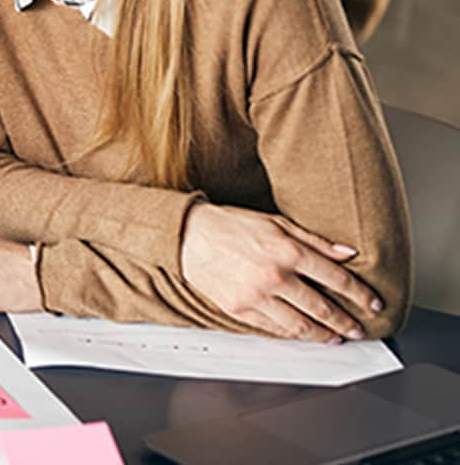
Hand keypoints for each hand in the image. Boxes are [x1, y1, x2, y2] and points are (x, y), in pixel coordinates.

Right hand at [180, 203, 381, 342]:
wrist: (187, 235)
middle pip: (323, 308)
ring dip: (324, 335)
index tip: (372, 304)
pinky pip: (274, 329)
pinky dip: (293, 335)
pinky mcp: (240, 309)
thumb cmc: (230, 225)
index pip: (337, 279)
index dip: (361, 294)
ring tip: (336, 338)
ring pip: (301, 325)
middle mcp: (275, 276)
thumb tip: (348, 253)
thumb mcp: (277, 223)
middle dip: (346, 321)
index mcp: (288, 251)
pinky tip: (304, 334)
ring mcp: (256, 296)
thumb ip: (315, 240)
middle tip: (359, 329)